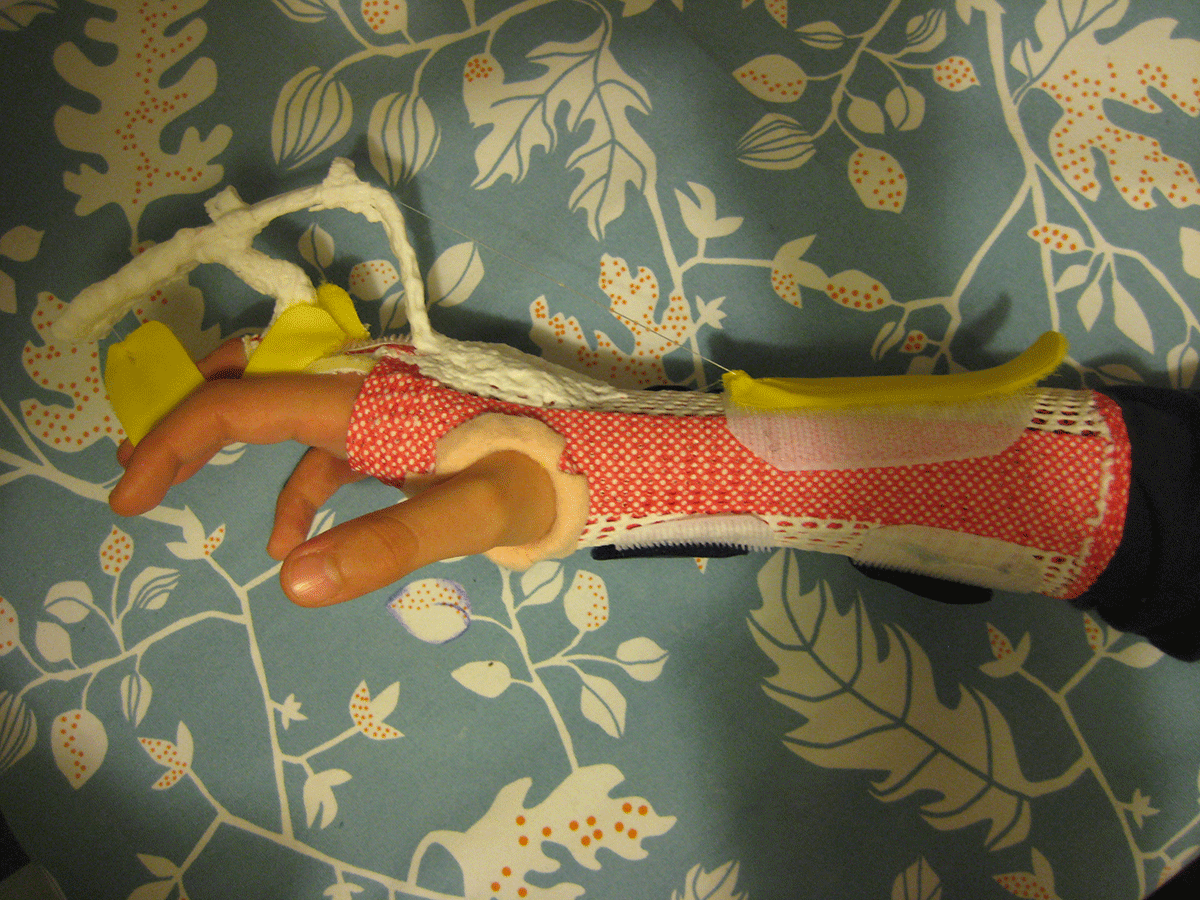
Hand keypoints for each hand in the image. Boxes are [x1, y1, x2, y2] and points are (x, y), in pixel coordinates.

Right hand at [110, 340, 556, 606]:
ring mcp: (380, 405)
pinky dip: (297, 489)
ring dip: (226, 445)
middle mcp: (363, 386)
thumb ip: (388, 543)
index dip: (174, 441)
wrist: (604, 460)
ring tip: (169, 487)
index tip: (127, 497)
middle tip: (132, 467)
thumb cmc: (542, 477)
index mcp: (365, 397)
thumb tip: (288, 579)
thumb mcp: (471, 512)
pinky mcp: (399, 429)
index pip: (244, 403)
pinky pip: (327, 449)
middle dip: (185, 416)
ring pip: (282, 408)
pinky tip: (287, 543)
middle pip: (251, 376)